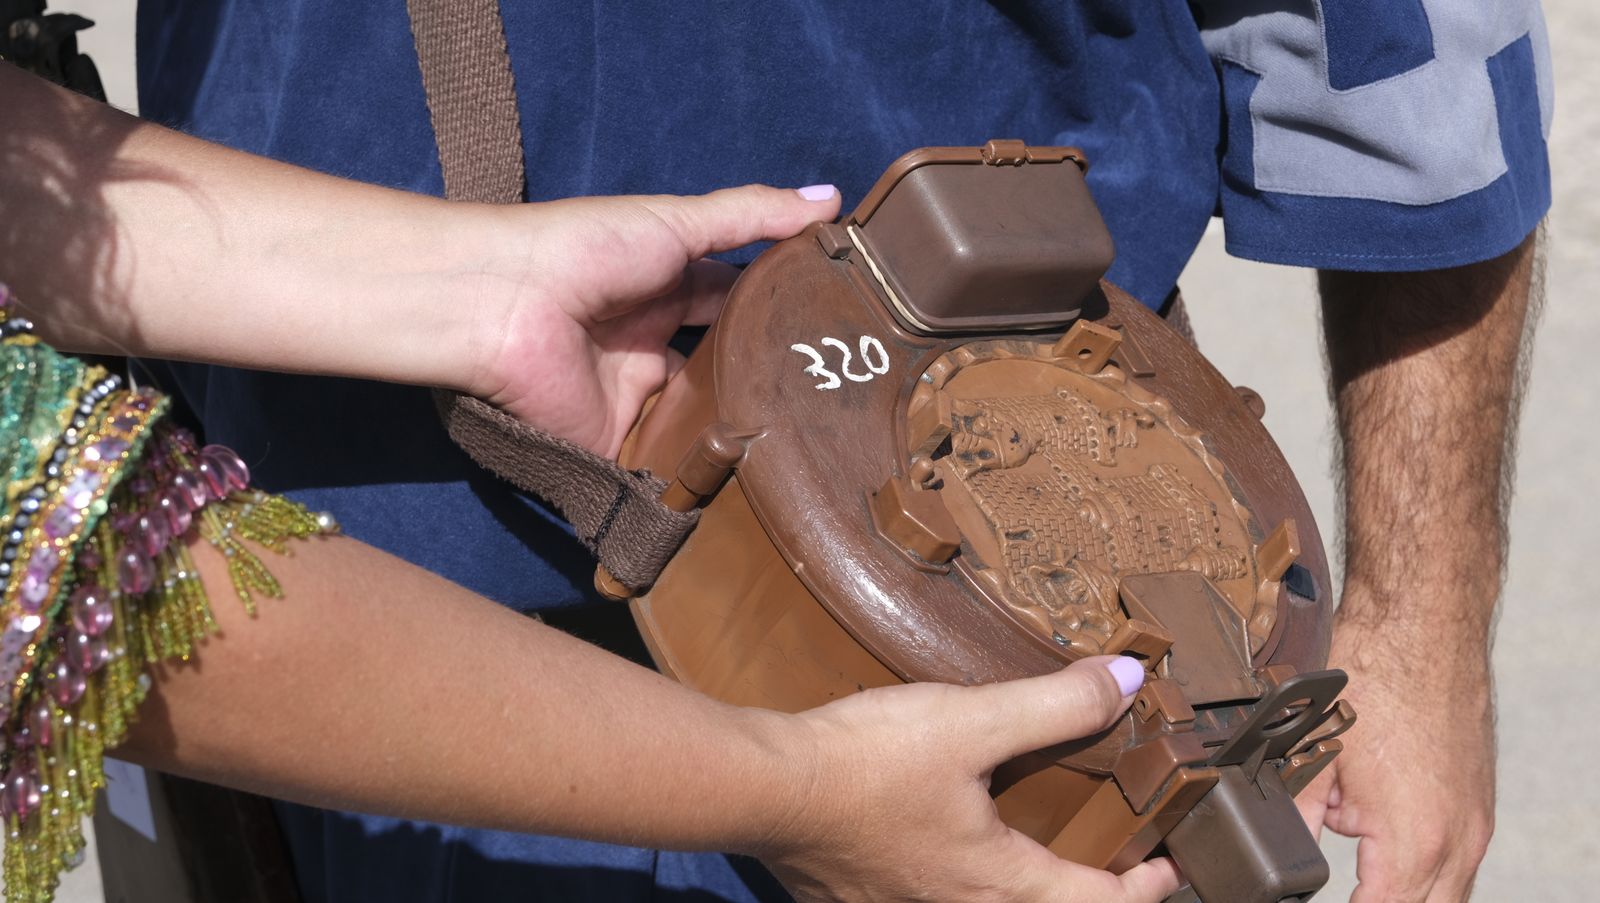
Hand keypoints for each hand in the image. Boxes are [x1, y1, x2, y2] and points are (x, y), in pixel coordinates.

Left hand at [465, 185, 840, 456]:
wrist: (509, 302)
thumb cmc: (589, 248)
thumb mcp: (680, 221)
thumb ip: (753, 216)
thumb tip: (834, 200)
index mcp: (667, 291)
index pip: (736, 306)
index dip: (781, 315)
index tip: (843, 330)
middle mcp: (655, 347)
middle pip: (724, 371)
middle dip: (768, 383)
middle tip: (839, 399)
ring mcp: (636, 400)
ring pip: (700, 424)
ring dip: (741, 433)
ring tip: (815, 450)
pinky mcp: (617, 447)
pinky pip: (663, 468)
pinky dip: (696, 478)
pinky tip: (753, 488)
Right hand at [758, 656, 1181, 902]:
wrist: (765, 789)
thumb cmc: (867, 762)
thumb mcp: (970, 721)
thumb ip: (1054, 704)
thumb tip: (1128, 678)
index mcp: (998, 884)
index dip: (1143, 888)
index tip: (1168, 868)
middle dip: (1085, 895)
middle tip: (1112, 866)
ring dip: (1020, 890)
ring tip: (1032, 855)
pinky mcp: (861, 899)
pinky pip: (929, 900)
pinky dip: (960, 883)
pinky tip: (942, 846)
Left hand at [1297, 613, 1494, 901]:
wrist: (1423, 622)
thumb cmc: (1373, 677)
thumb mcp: (1312, 755)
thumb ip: (1294, 818)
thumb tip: (1280, 850)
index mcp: (1415, 840)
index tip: (1315, 898)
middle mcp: (1458, 841)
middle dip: (1378, 902)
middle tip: (1338, 886)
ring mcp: (1476, 824)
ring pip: (1445, 892)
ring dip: (1400, 886)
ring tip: (1352, 854)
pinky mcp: (1478, 805)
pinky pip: (1456, 860)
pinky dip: (1420, 861)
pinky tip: (1378, 833)